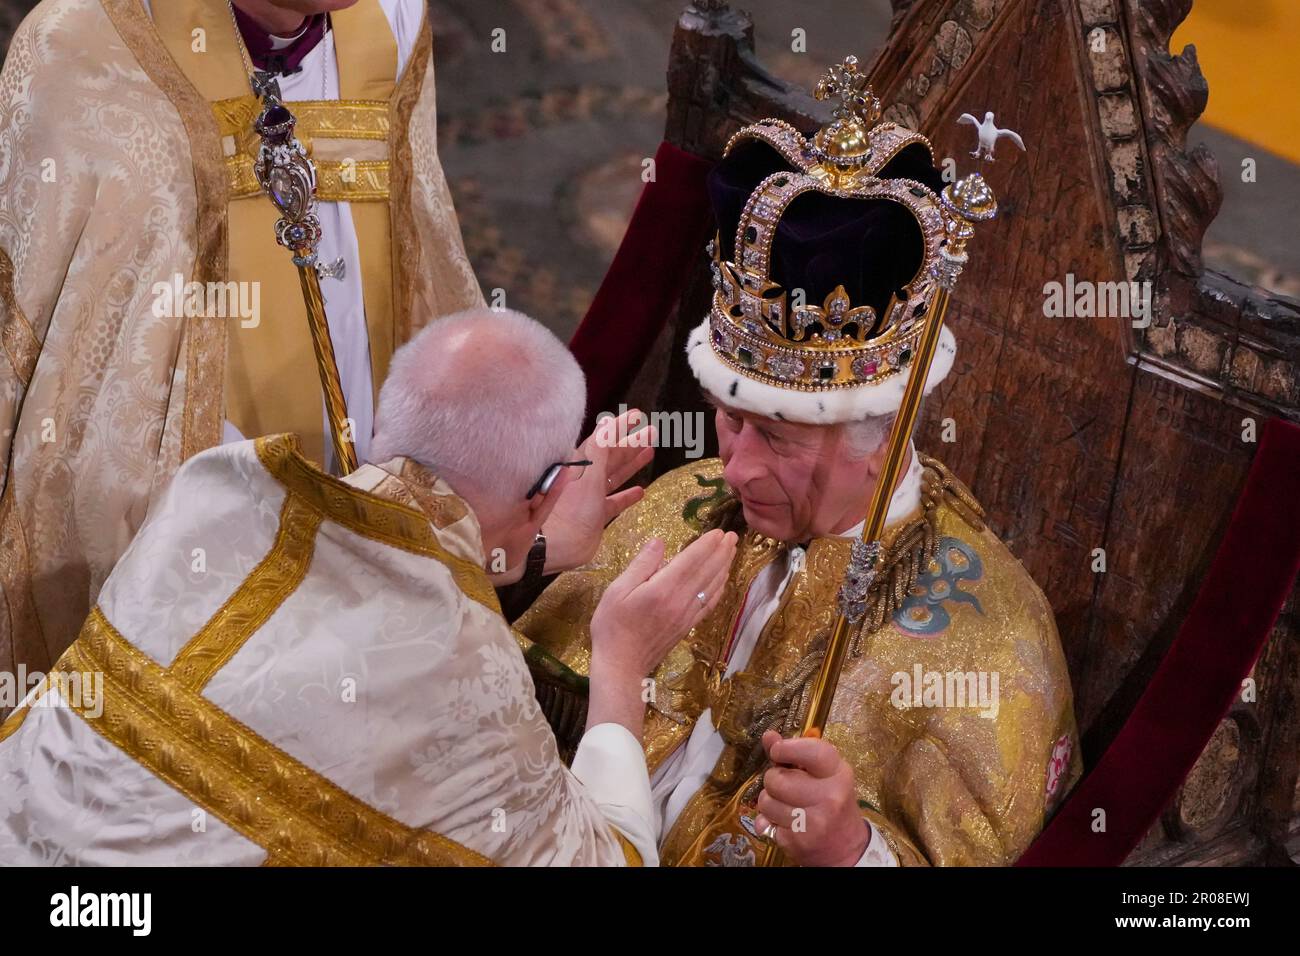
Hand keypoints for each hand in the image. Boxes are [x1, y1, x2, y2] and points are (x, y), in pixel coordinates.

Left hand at [542, 409, 655, 571]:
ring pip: (615, 475)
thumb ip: (599, 450)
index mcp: (581, 464)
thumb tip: (607, 422)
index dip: (621, 427)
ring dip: (632, 464)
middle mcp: (586, 477)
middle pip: (613, 455)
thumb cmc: (570, 510)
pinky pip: (614, 501)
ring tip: (650, 451)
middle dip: (632, 443)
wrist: (555, 546)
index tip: (638, 414)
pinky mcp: (595, 515)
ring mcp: (591, 496)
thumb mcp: (588, 476)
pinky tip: (640, 491)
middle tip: (653, 430)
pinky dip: (626, 496)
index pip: (604, 439)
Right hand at [590, 528, 736, 678]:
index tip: (718, 532)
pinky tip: (723, 581)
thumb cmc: (612, 626)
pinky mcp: (688, 626)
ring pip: (712, 586)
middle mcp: (681, 601)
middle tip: (733, 536)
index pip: (691, 560)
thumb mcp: (617, 590)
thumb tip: (659, 542)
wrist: (621, 665)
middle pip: (707, 571)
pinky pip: (709, 603)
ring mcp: (687, 615)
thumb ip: (641, 565)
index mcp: (663, 589)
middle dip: (721, 552)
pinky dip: (719, 588)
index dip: (706, 545)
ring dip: (724, 567)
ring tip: (731, 552)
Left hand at [752, 730, 868, 866]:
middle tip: (784, 786)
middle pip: (778, 779)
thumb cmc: (831, 802)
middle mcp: (830, 797)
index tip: (776, 751)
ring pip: (766, 801)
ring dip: (768, 802)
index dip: (788, 748)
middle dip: (773, 780)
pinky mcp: (798, 842)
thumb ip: (794, 754)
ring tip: (784, 805)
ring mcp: (814, 822)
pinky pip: (765, 823)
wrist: (845, 846)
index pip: (812, 753)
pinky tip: (785, 823)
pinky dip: (769, 822)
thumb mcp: (821, 774)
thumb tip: (768, 736)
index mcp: (838, 774)